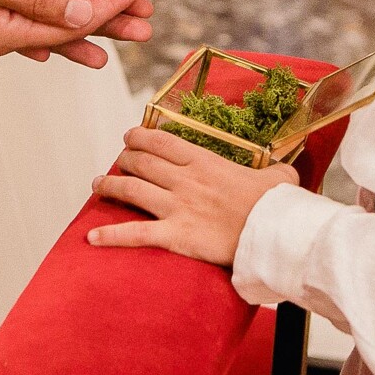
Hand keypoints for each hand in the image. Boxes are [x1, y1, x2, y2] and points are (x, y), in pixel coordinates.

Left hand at [86, 127, 301, 264]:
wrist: (274, 233)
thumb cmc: (278, 206)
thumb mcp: (279, 177)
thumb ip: (274, 170)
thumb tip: (283, 173)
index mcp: (205, 161)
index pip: (161, 141)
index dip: (140, 136)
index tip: (130, 136)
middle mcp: (185, 180)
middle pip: (142, 163)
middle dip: (125, 159)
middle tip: (119, 161)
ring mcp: (177, 207)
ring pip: (132, 191)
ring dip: (110, 186)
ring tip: (97, 185)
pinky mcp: (175, 236)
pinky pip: (136, 234)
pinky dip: (111, 236)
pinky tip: (91, 237)